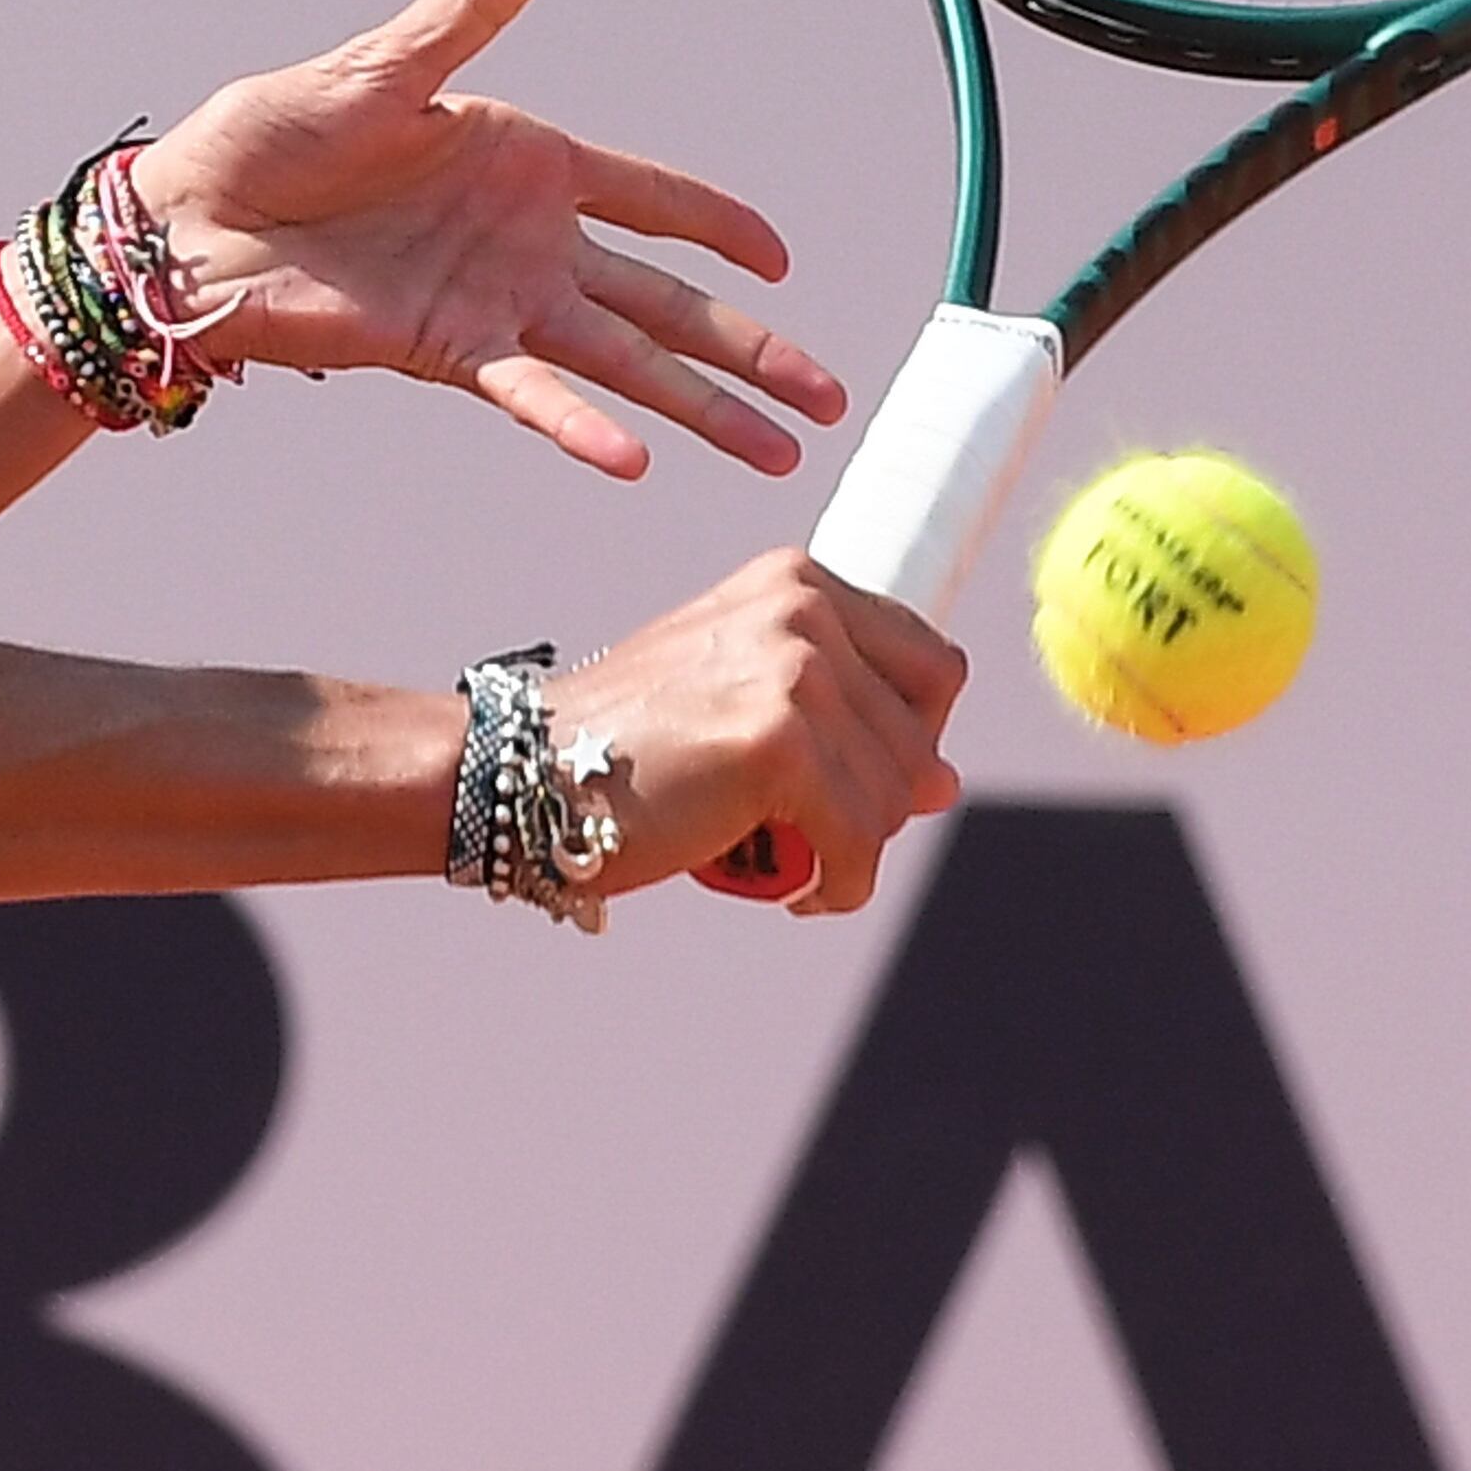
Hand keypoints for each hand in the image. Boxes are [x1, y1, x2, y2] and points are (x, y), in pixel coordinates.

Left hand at [125, 0, 848, 477]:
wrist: (187, 221)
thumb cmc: (272, 133)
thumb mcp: (381, 65)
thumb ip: (473, 10)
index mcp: (524, 160)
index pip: (652, 197)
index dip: (720, 225)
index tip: (784, 258)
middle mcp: (524, 240)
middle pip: (664, 299)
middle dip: (749, 347)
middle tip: (826, 395)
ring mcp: (492, 303)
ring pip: (624, 361)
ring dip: (699, 405)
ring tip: (775, 453)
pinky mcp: (444, 352)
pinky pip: (531, 395)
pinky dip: (581, 427)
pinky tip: (636, 462)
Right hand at [561, 549, 967, 913]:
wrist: (527, 770)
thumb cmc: (629, 744)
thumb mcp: (739, 691)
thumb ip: (841, 716)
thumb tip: (943, 782)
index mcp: (797, 580)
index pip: (935, 667)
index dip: (911, 739)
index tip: (853, 777)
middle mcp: (803, 607)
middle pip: (921, 742)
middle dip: (877, 805)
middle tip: (804, 827)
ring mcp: (794, 669)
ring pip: (895, 799)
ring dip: (851, 851)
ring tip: (785, 856)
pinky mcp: (779, 741)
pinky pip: (859, 843)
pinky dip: (836, 885)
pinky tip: (793, 890)